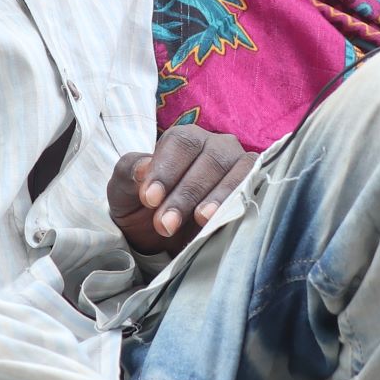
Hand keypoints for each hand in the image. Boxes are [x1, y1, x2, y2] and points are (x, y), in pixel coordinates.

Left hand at [109, 124, 256, 253]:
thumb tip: (144, 168)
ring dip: (216, 198)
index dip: (166, 169)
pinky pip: (254, 186)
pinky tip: (221, 218)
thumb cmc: (143, 206)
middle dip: (185, 194)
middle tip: (165, 224)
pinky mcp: (254, 186)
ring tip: (199, 220)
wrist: (161, 239)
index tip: (149, 199)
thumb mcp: (124, 189)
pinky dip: (238, 202)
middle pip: (208, 160)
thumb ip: (129, 171)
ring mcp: (239, 165)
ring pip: (235, 172)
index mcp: (184, 139)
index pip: (180, 144)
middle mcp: (215, 146)